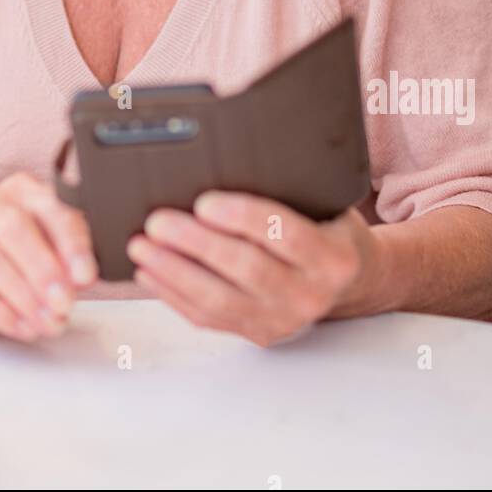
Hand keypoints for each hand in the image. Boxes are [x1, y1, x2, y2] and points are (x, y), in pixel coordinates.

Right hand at [0, 173, 97, 341]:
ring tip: (47, 321)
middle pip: (13, 227)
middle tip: (62, 302)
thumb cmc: (35, 255)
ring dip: (23, 296)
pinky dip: (1, 312)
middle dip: (42, 269)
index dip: (70, 244)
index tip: (84, 276)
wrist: (1, 269)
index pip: (51, 209)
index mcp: (27, 192)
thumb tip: (79, 278)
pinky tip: (23, 325)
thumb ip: (72, 258)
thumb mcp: (60, 248)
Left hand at [126, 192, 378, 346]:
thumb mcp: (326, 201)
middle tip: (157, 221)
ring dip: (174, 272)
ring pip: (220, 300)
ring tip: (141, 247)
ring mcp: (284, 320)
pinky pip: (209, 318)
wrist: (351, 279)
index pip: (285, 235)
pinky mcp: (260, 335)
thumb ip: (288, 187)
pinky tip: (150, 273)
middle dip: (196, 244)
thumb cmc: (327, 225)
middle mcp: (312, 294)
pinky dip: (174, 295)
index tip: (203, 201)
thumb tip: (227, 156)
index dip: (243, 217)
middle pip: (246, 269)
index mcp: (334, 256)